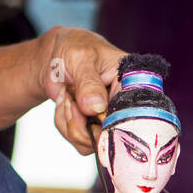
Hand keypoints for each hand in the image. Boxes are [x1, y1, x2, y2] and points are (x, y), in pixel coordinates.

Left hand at [37, 27, 126, 153]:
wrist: (55, 57)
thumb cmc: (74, 49)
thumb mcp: (81, 58)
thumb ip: (89, 83)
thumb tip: (96, 108)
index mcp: (133, 83)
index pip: (137, 113)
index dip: (118, 123)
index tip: (95, 119)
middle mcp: (126, 106)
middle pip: (115, 135)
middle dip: (85, 124)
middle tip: (70, 102)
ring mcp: (111, 120)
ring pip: (95, 143)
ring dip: (71, 123)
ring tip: (66, 98)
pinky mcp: (96, 131)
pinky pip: (82, 144)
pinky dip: (65, 126)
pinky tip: (65, 105)